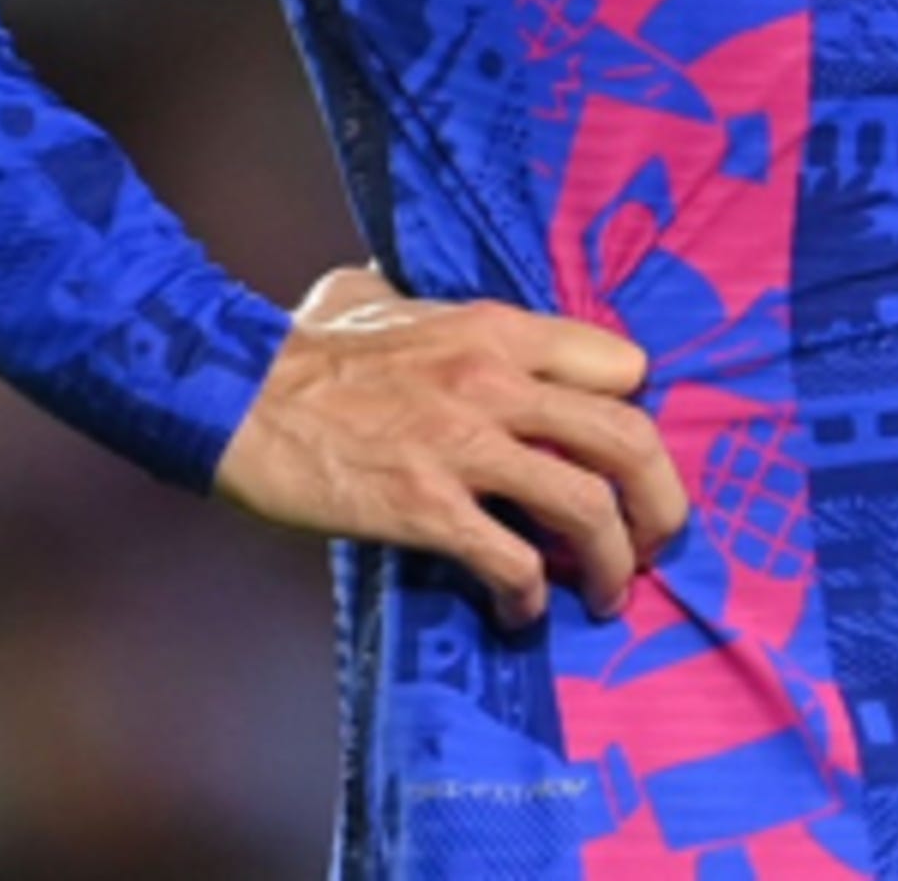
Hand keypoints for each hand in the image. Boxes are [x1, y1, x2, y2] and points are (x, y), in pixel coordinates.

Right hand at [213, 266, 688, 630]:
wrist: (235, 397)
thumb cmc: (301, 346)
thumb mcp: (375, 294)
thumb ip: (413, 296)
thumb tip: (392, 286)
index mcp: (497, 328)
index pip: (621, 365)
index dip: (632, 414)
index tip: (623, 456)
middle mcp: (497, 382)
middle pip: (629, 439)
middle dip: (662, 501)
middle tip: (659, 540)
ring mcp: (464, 447)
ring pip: (586, 507)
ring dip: (614, 562)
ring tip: (609, 593)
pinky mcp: (426, 510)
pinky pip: (510, 561)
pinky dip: (529, 596)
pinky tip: (520, 611)